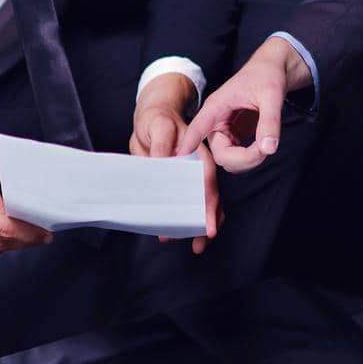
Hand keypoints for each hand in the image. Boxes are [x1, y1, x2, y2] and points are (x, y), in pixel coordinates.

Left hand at [131, 74, 219, 253]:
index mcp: (198, 156)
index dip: (208, 206)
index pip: (206, 183)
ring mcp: (190, 179)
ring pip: (202, 205)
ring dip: (198, 226)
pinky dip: (184, 219)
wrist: (153, 117)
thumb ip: (162, 148)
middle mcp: (198, 170)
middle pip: (209, 199)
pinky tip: (177, 232)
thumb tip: (163, 167)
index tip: (208, 226)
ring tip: (195, 246)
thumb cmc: (158, 120)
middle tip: (200, 245)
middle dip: (206, 224)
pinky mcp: (179, 185)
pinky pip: (186, 205)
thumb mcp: (159, 127)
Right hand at [178, 37, 307, 171]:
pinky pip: (239, 157)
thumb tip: (269, 148)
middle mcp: (217, 121)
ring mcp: (226, 131)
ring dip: (249, 160)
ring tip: (267, 144)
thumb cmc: (266, 75)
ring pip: (229, 160)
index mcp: (217, 106)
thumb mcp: (271, 95)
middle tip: (266, 148)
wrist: (272, 70)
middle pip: (220, 155)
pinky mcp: (236, 136)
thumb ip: (270, 121)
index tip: (182, 157)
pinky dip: (252, 158)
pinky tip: (263, 146)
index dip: (190, 143)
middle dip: (243, 159)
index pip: (198, 128)